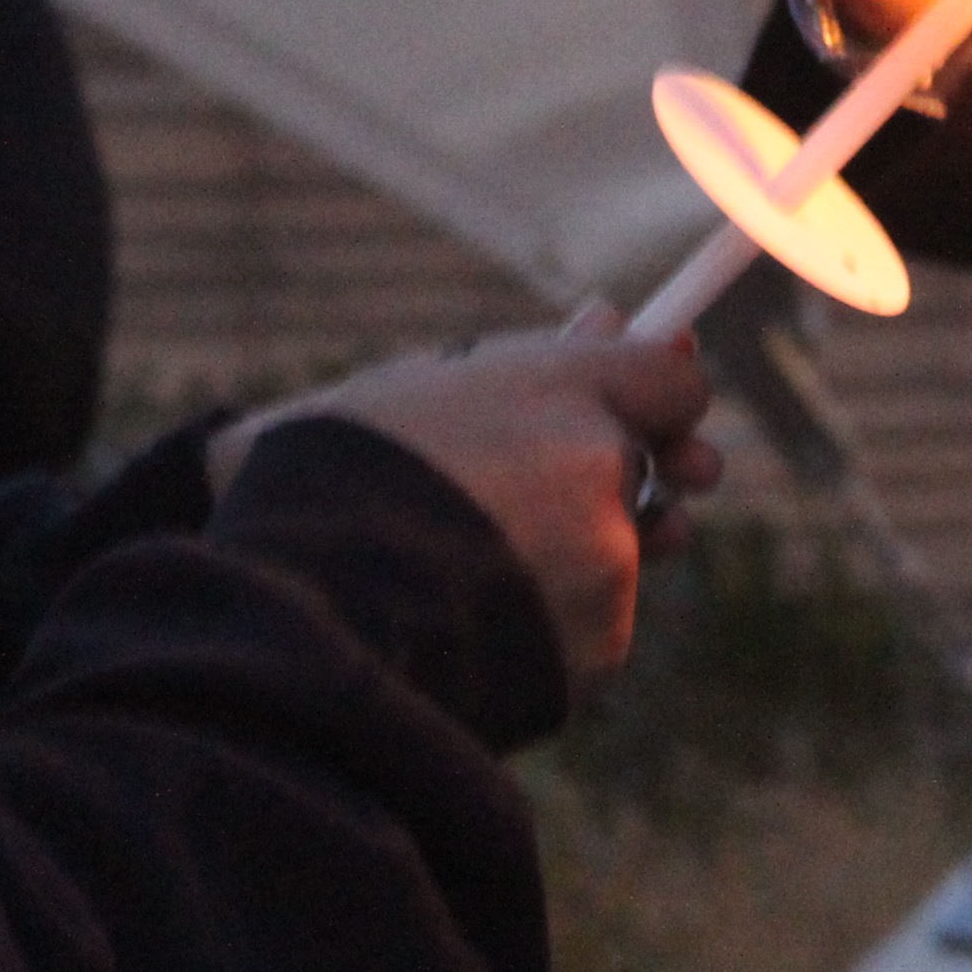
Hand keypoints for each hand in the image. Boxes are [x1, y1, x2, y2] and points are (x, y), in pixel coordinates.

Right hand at [211, 325, 721, 692]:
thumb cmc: (332, 477)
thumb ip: (531, 363)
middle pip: (654, 468)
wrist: (299, 612)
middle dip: (627, 475)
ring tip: (472, 567)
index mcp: (560, 387)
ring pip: (614, 554)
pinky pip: (586, 628)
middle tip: (572, 492)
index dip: (653, 393)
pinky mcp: (599, 650)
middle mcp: (602, 468)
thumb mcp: (420, 387)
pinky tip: (467, 624)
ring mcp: (608, 566)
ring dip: (573, 557)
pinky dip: (546, 627)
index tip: (639, 407)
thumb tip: (610, 320)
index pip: (671, 382)